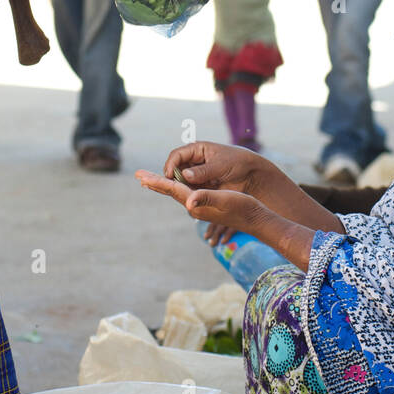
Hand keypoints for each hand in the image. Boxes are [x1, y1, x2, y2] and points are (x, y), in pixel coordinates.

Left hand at [135, 171, 265, 235]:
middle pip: (170, 191)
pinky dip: (175, 187)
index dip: (156, 181)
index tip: (141, 176)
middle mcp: (194, 206)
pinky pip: (185, 194)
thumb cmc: (242, 207)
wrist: (254, 219)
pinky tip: (174, 185)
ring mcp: (199, 207)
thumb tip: (189, 201)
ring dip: (162, 184)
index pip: (171, 189)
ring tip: (150, 179)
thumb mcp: (225, 199)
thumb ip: (207, 198)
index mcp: (195, 203)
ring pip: (176, 192)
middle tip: (138, 175)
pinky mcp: (206, 205)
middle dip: (154, 182)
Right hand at [161, 140, 269, 197]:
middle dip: (172, 178)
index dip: (170, 165)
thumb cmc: (238, 163)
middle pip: (175, 169)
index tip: (169, 176)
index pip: (177, 155)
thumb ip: (203, 171)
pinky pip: (189, 190)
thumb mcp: (221, 165)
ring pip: (180, 182)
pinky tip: (189, 199)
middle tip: (172, 188)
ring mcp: (196, 174)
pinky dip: (187, 194)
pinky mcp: (200, 186)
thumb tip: (185, 175)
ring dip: (179, 188)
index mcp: (197, 149)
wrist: (251, 175)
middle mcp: (193, 161)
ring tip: (182, 195)